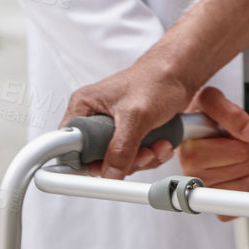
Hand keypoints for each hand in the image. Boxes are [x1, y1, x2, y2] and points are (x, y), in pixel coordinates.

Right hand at [64, 56, 194, 180]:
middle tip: (142, 153)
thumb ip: (121, 148)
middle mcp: (95, 118)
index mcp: (84, 106)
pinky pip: (133, 158)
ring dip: (142, 159)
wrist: (179, 73)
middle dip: (124, 161)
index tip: (96, 171)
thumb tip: (111, 175)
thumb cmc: (156, 79)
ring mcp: (112, 128)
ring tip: (157, 144)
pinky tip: (162, 143)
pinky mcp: (128, 135)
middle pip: (96, 159)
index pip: (68, 144)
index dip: (81, 161)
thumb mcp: (136, 115)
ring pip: (117, 162)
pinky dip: (150, 155)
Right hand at [178, 86, 248, 214]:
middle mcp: (192, 177)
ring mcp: (202, 193)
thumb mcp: (212, 99)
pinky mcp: (212, 206)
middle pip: (248, 167)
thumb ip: (230, 112)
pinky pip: (239, 209)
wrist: (195, 130)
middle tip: (239, 138)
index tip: (246, 137)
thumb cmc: (203, 115)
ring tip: (239, 151)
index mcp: (190, 153)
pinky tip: (240, 174)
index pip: (242, 153)